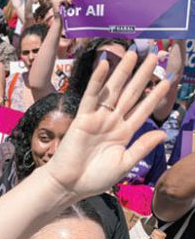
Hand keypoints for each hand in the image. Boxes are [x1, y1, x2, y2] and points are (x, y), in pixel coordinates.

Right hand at [41, 49, 167, 200]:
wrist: (70, 184)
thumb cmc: (95, 178)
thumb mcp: (125, 164)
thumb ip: (142, 147)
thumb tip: (163, 132)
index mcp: (124, 133)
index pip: (143, 109)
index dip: (155, 95)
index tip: (167, 80)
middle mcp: (112, 121)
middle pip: (131, 93)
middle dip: (143, 75)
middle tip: (154, 56)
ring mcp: (98, 118)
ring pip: (113, 90)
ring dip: (123, 71)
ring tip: (134, 53)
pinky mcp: (82, 118)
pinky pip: (91, 96)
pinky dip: (97, 80)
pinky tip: (104, 65)